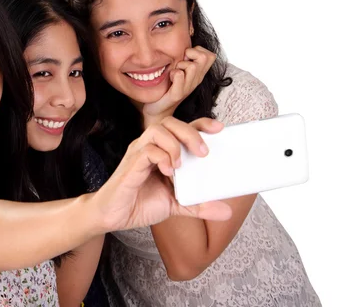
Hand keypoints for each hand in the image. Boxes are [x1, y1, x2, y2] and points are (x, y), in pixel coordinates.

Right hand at [92, 117, 228, 231]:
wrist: (114, 216)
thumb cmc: (139, 203)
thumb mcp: (176, 205)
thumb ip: (198, 205)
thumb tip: (225, 211)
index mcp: (162, 151)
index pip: (182, 128)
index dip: (200, 124)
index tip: (219, 129)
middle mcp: (150, 147)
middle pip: (171, 122)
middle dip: (191, 132)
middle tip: (203, 152)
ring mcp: (139, 153)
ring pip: (157, 130)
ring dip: (174, 144)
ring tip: (182, 164)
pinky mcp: (131, 164)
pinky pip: (147, 150)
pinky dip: (161, 157)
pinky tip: (168, 172)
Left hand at [143, 46, 216, 125]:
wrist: (159, 110)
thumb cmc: (168, 88)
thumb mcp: (180, 71)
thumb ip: (185, 59)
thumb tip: (186, 45)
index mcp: (198, 75)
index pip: (210, 55)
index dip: (199, 50)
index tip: (187, 57)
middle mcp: (196, 81)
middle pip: (204, 57)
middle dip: (191, 54)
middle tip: (181, 62)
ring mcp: (188, 88)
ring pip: (192, 66)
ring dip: (181, 64)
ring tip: (174, 71)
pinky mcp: (177, 94)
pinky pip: (179, 75)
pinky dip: (173, 73)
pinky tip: (169, 79)